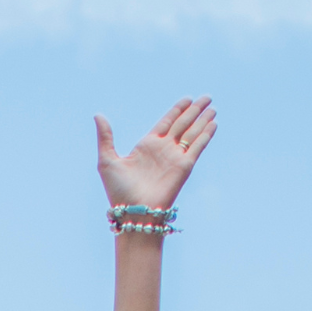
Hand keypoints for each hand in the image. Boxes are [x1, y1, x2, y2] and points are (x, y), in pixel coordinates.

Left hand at [96, 96, 216, 216]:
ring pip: (192, 133)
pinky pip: (197, 147)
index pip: (167, 122)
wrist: (134, 213)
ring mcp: (174, 158)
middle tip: (206, 97)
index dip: (178, 110)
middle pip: (182, 124)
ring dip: (203, 120)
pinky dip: (205, 135)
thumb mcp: (107, 161)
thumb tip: (98, 115)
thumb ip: (105, 137)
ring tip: (212, 108)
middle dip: (194, 111)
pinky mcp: (184, 167)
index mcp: (147, 146)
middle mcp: (163, 150)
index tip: (188, 99)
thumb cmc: (118, 192)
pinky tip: (213, 124)